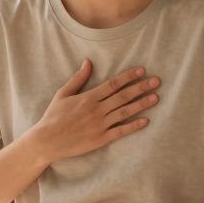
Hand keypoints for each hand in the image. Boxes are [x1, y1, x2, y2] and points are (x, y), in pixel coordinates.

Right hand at [26, 59, 160, 164]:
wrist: (47, 140)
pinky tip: (145, 121)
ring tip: (156, 98)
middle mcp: (97, 110)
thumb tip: (88, 62)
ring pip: (125, 112)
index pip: (113, 84)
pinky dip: (133, 126)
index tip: (142, 70)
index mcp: (88, 97)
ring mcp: (100, 125)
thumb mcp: (63, 94)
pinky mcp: (100, 139)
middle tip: (156, 81)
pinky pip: (120, 131)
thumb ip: (78, 78)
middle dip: (141, 87)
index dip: (129, 76)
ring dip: (142, 104)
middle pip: (123, 96)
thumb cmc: (53, 116)